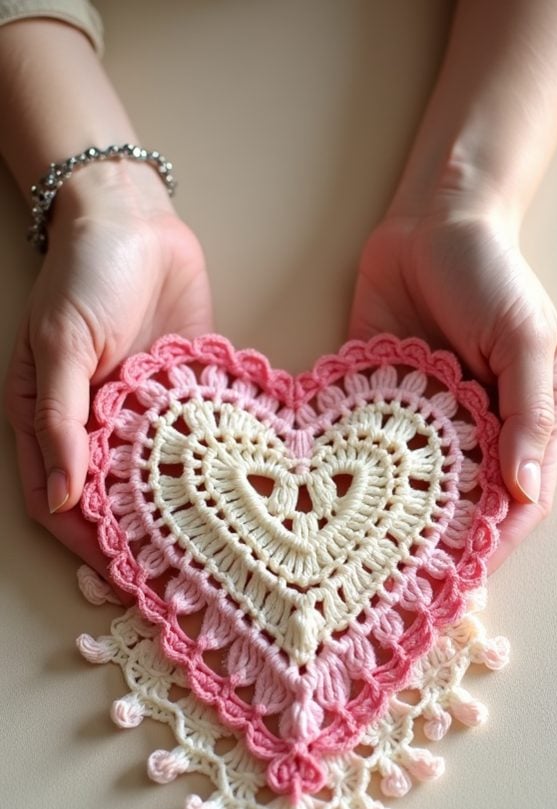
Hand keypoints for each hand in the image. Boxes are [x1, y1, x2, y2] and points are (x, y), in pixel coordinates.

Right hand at [4, 167, 212, 575]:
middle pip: (114, 501)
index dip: (84, 545)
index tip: (117, 581)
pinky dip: (215, 468)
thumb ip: (59, 421)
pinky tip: (242, 497)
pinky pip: (200, 439)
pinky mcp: (187, 392)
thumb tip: (59, 500)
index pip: (61, 502)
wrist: (133, 216)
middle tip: (174, 582)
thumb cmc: (84, 274)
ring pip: (160, 480)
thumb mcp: (61, 345)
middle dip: (138, 544)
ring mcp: (145, 412)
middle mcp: (98, 425)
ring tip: (213, 555)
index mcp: (52, 419)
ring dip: (179, 516)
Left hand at [349, 206, 556, 569]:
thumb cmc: (493, 275)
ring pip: (404, 487)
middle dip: (434, 547)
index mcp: (518, 423)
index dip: (496, 543)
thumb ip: (529, 412)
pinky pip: (360, 446)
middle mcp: (469, 432)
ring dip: (383, 522)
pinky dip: (346, 474)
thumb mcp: (526, 339)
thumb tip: (526, 487)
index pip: (516, 502)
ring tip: (354, 561)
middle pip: (457, 506)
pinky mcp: (372, 400)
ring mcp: (418, 421)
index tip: (465, 579)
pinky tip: (322, 504)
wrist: (433, 221)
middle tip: (399, 586)